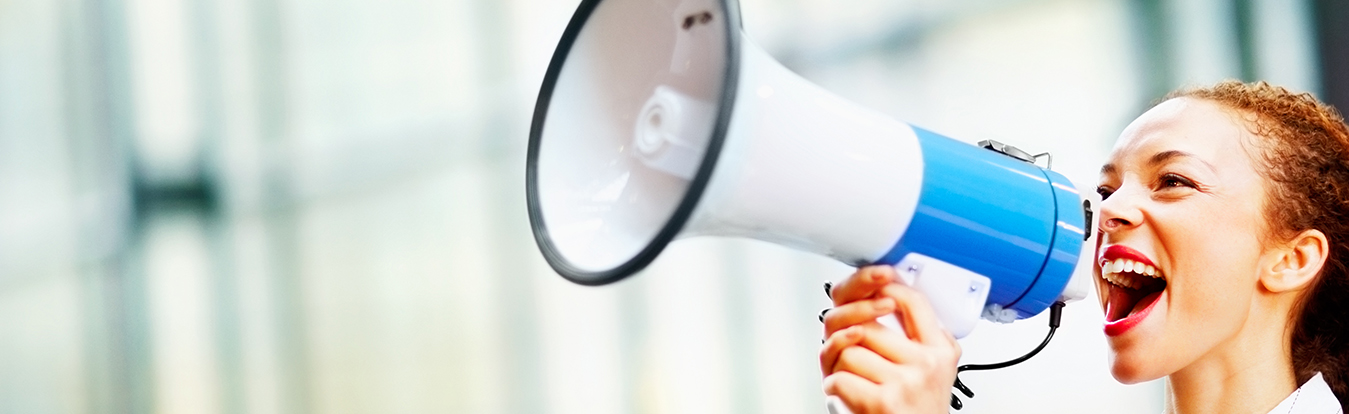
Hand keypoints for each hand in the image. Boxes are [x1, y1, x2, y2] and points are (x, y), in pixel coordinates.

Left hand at [819, 266, 960, 413]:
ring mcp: (905, 382)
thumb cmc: (918, 410)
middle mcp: (926, 364)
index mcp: (940, 350)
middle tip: (849, 351)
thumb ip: (922, 337)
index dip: (883, 286)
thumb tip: (890, 295)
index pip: (912, 300)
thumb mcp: (936, 369)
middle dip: (849, 338)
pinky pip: (839, 377)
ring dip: (838, 365)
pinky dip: (833, 386)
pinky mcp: (882, 402)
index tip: (871, 288)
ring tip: (850, 376)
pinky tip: (846, 392)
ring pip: (849, 349)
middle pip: (869, 325)